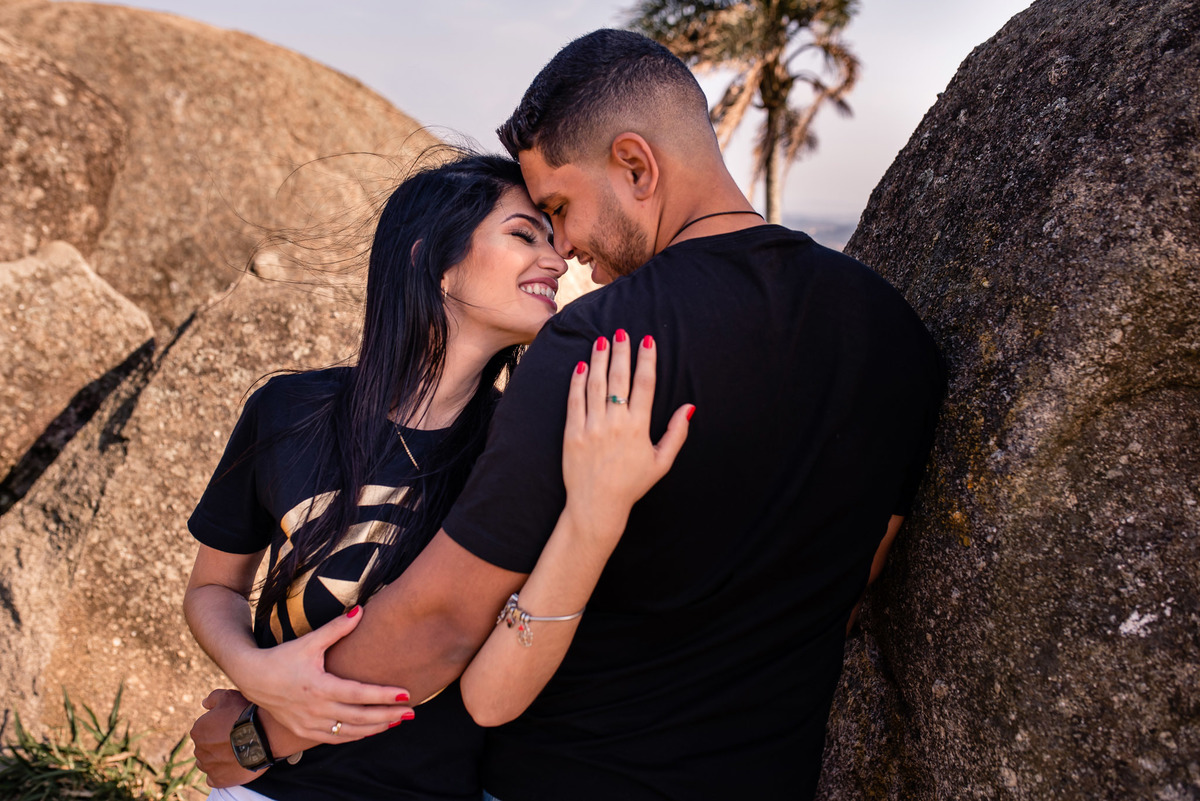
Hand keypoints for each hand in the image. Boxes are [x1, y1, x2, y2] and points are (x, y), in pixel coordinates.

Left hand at [190, 689, 262, 787]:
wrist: (263, 735)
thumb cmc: (245, 714)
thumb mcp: (229, 697)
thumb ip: (213, 698)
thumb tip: (204, 703)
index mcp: (198, 730)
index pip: (203, 730)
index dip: (217, 727)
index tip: (230, 726)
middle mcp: (199, 749)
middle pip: (205, 747)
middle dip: (216, 743)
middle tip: (235, 738)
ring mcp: (208, 766)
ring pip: (208, 763)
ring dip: (217, 758)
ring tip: (236, 752)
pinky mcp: (218, 779)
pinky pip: (214, 778)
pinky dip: (221, 773)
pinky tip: (232, 766)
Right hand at [228, 605, 413, 743]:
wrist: (253, 678)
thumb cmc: (283, 657)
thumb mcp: (309, 642)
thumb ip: (336, 629)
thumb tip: (361, 610)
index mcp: (319, 687)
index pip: (358, 694)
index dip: (383, 696)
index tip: (406, 695)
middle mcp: (316, 709)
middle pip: (359, 717)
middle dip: (387, 716)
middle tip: (411, 713)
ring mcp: (310, 724)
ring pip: (350, 731)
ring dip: (375, 728)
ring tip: (397, 721)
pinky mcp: (305, 732)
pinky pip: (336, 738)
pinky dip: (356, 735)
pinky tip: (372, 730)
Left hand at [562, 330, 691, 543]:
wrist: (597, 505)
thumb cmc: (632, 485)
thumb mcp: (662, 462)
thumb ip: (676, 434)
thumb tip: (688, 408)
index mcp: (639, 428)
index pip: (644, 385)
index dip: (646, 361)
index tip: (647, 341)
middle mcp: (616, 423)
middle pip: (619, 379)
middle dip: (621, 352)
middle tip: (621, 332)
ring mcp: (592, 427)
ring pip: (596, 385)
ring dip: (599, 360)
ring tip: (601, 340)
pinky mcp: (572, 433)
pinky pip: (575, 401)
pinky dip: (577, 382)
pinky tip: (581, 366)